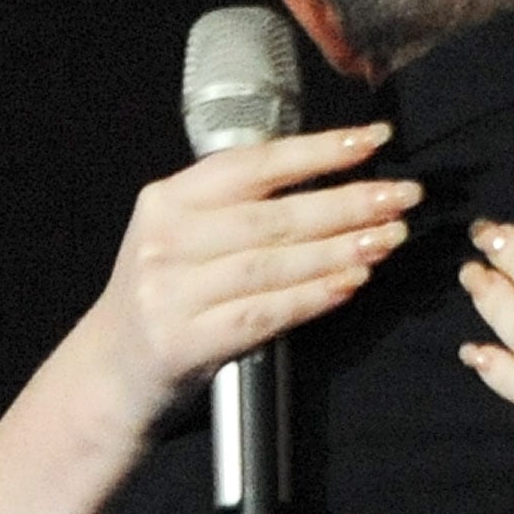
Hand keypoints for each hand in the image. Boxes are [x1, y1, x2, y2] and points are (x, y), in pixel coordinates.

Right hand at [81, 120, 420, 429]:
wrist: (110, 372)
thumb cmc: (166, 296)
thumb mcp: (184, 237)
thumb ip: (239, 207)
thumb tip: (334, 177)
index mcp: (167, 200)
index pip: (251, 165)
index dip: (316, 151)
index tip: (372, 140)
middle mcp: (165, 241)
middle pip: (271, 216)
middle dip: (347, 202)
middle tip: (403, 196)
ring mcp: (170, 293)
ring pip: (271, 264)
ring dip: (339, 250)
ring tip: (389, 237)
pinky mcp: (183, 341)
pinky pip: (263, 314)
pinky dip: (312, 297)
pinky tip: (352, 282)